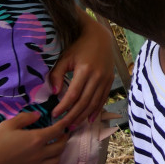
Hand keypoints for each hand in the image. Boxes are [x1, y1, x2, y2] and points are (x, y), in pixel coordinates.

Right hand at [0, 110, 68, 163]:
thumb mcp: (8, 124)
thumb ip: (25, 118)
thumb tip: (38, 115)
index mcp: (37, 139)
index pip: (57, 131)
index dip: (63, 125)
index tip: (65, 122)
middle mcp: (40, 154)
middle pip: (61, 147)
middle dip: (63, 139)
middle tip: (61, 135)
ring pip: (55, 162)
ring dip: (57, 155)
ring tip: (53, 150)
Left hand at [49, 13, 116, 127]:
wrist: (100, 37)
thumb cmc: (79, 47)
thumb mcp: (65, 57)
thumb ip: (57, 74)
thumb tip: (54, 92)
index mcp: (85, 70)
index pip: (73, 94)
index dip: (64, 106)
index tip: (54, 114)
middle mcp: (97, 76)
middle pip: (84, 102)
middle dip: (73, 116)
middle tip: (63, 126)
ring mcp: (106, 79)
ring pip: (94, 103)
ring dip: (84, 116)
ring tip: (74, 126)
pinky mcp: (110, 81)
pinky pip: (103, 99)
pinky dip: (97, 110)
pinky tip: (90, 119)